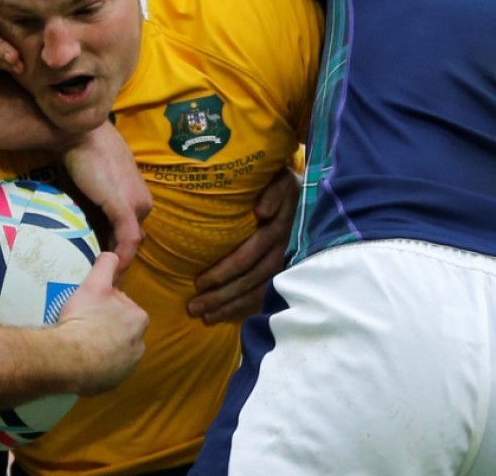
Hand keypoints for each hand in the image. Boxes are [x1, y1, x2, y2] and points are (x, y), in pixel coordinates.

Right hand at [57, 252, 148, 395]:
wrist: (69, 358)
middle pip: (121, 330)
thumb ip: (107, 265)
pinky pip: (105, 371)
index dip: (107, 305)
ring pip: (114, 352)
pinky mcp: (112, 384)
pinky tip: (81, 359)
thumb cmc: (84, 318)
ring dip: (102, 348)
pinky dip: (96, 366)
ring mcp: (126, 368)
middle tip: (84, 324)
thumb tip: (112, 254)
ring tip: (81, 343)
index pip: (125, 307)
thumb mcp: (95, 284)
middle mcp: (139, 346)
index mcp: (139, 320)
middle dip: (107, 327)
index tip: (91, 307)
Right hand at [61, 122, 150, 273]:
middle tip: (103, 278)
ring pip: (131, 242)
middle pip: (132, 239)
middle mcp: (142, 203)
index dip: (120, 251)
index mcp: (138, 198)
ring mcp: (136, 205)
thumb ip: (98, 205)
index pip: (132, 232)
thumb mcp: (96, 186)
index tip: (106, 268)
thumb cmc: (84, 156)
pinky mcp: (124, 206)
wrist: (81, 134)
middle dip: (120, 259)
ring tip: (104, 280)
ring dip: (120, 263)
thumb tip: (86, 226)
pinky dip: (122, 255)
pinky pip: (127, 239)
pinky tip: (110, 268)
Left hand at [187, 167, 300, 324]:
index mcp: (277, 228)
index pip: (249, 256)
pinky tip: (222, 317)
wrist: (302, 189)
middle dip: (222, 296)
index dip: (224, 271)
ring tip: (204, 317)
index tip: (199, 282)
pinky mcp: (284, 269)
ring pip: (258, 291)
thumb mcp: (279, 179)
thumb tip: (262, 212)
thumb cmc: (277, 182)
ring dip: (230, 306)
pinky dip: (244, 308)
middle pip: (251, 279)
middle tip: (193, 307)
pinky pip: (265, 295)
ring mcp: (285, 261)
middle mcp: (282, 249)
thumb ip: (273, 192)